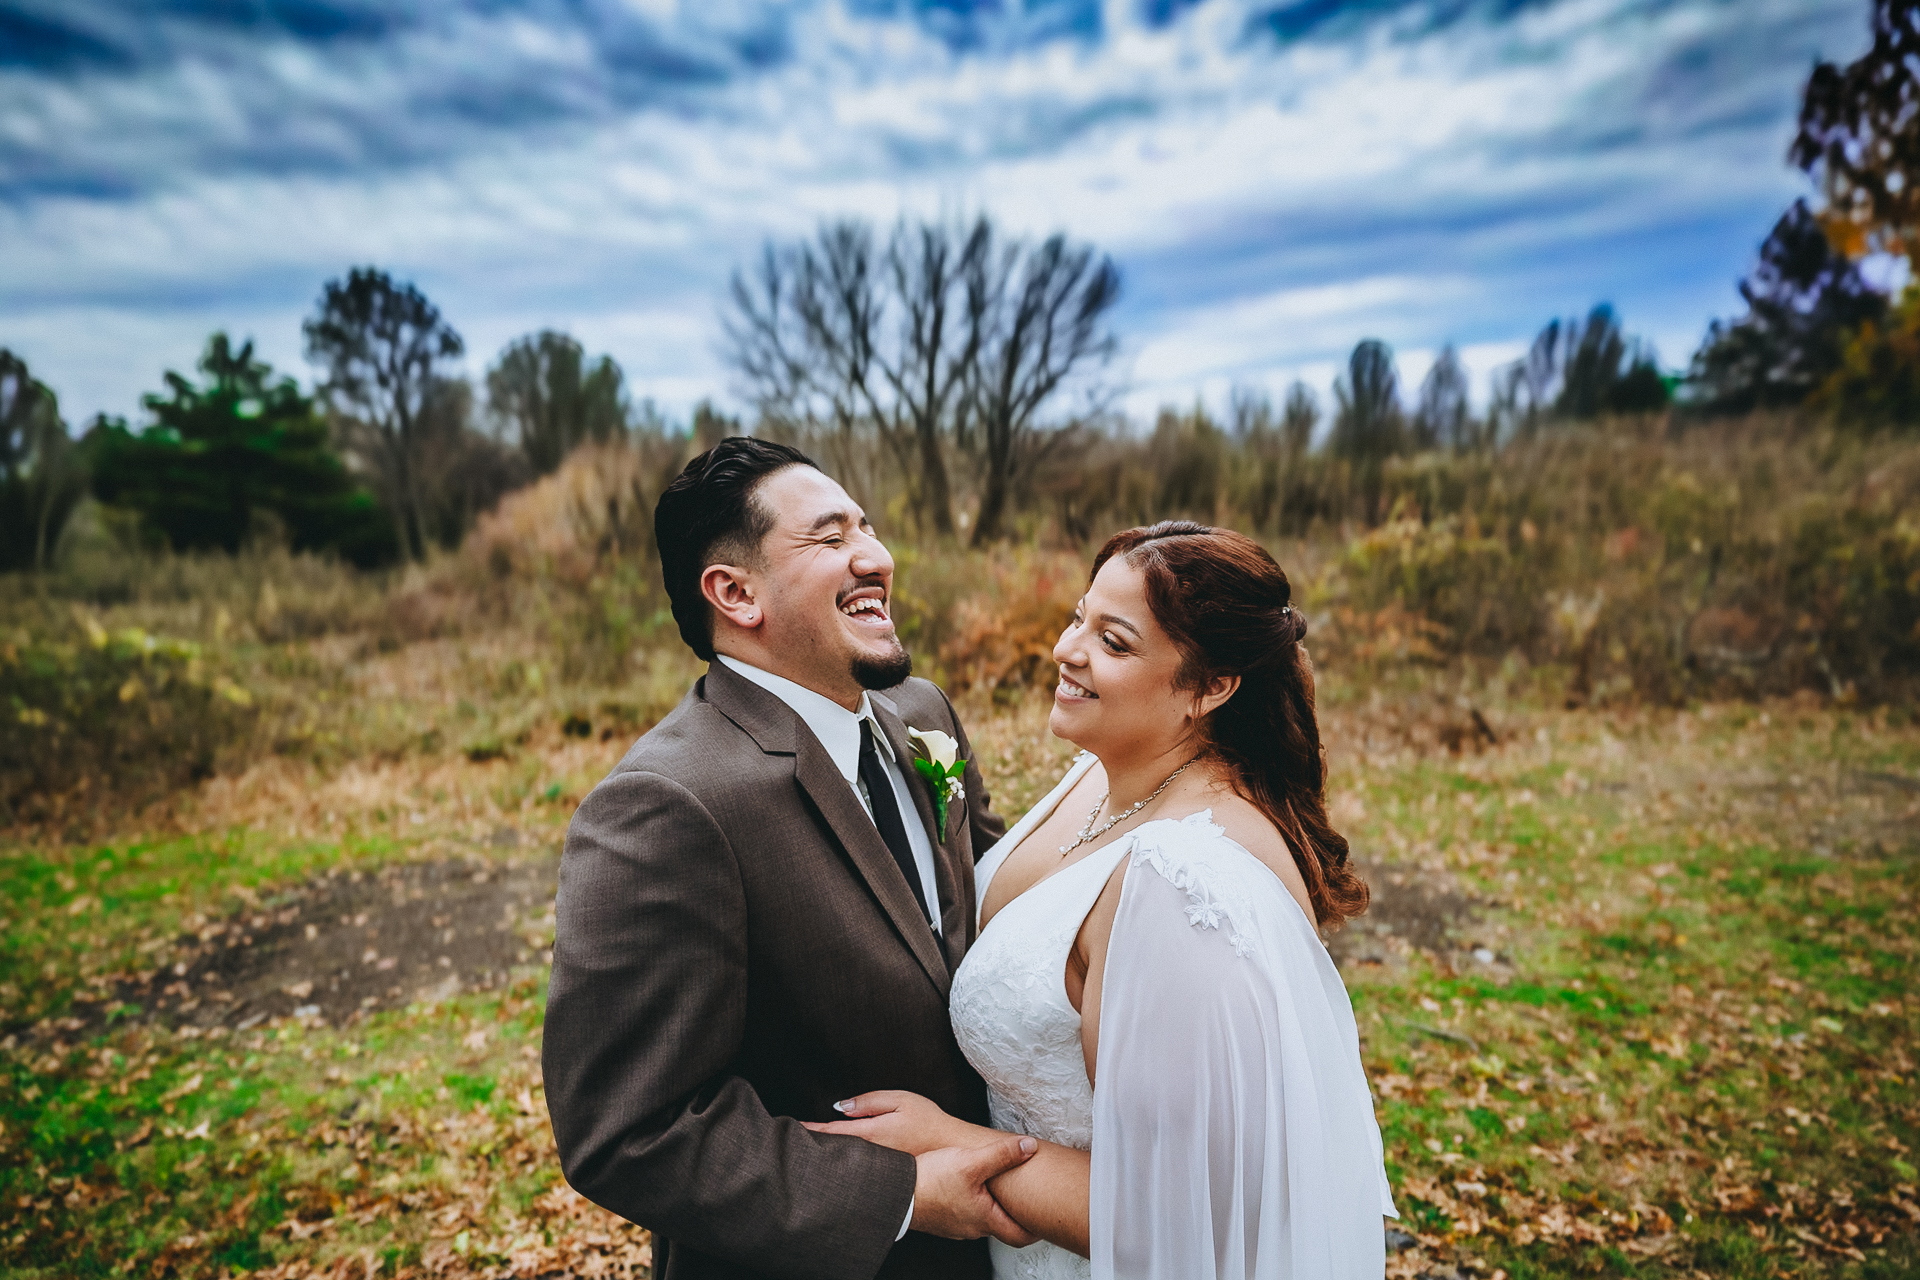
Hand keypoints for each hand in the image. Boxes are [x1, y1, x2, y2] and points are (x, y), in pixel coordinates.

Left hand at [802, 1090, 981, 1155]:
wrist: (954, 1151)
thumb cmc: (930, 1123)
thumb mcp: (901, 1100)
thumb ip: (869, 1102)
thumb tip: (841, 1106)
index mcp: (872, 1134)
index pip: (833, 1134)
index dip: (811, 1131)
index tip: (793, 1129)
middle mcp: (871, 1156)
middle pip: (834, 1153)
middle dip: (814, 1148)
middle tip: (791, 1144)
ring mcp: (878, 1170)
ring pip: (845, 1164)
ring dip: (828, 1158)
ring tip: (809, 1154)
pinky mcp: (886, 1177)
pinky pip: (860, 1171)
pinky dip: (846, 1166)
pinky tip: (839, 1165)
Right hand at [909, 1136, 1040, 1246]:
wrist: (894, 1192)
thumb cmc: (931, 1181)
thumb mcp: (971, 1162)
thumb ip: (1002, 1154)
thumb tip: (1029, 1146)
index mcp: (985, 1219)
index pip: (1020, 1236)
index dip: (1035, 1229)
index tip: (1045, 1220)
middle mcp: (971, 1228)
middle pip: (1001, 1225)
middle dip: (1013, 1212)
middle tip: (1025, 1199)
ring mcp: (954, 1225)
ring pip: (980, 1218)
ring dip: (990, 1205)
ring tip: (996, 1187)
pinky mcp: (940, 1218)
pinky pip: (962, 1212)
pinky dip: (971, 1202)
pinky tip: (966, 1185)